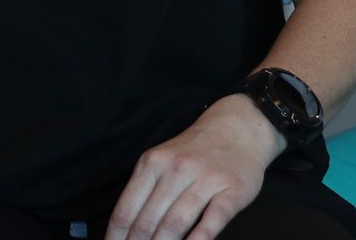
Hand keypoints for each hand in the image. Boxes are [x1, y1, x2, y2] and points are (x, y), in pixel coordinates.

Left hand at [106, 94, 281, 239]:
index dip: (117, 238)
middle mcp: (177, 169)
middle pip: (148, 221)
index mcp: (153, 163)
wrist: (238, 126)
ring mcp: (206, 179)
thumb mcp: (162, 159)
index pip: (126, 210)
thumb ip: (145, 189)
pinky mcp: (232, 190)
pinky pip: (211, 221)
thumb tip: (125, 230)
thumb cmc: (195, 151)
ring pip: (175, 223)